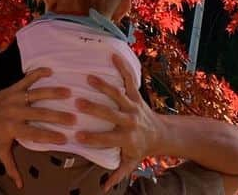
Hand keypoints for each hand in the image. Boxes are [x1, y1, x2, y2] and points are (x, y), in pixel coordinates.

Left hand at [0, 67, 73, 189]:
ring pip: (36, 94)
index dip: (49, 136)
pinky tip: (51, 70)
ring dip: (52, 92)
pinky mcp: (15, 87)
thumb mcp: (1, 150)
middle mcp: (15, 111)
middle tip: (74, 118)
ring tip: (69, 92)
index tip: (65, 139)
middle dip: (57, 116)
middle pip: (39, 114)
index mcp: (13, 128)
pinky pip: (27, 78)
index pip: (34, 133)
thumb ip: (11, 166)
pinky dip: (38, 73)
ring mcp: (15, 97)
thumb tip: (20, 186)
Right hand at [74, 54, 166, 190]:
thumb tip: (103, 188)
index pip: (107, 140)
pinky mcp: (136, 95)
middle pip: (110, 115)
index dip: (92, 139)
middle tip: (77, 103)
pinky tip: (112, 56)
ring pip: (118, 94)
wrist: (161, 135)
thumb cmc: (141, 150)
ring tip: (88, 78)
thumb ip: (117, 174)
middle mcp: (130, 121)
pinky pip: (130, 79)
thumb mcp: (130, 163)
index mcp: (127, 139)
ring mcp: (133, 106)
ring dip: (103, 86)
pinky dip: (123, 67)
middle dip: (94, 109)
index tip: (76, 137)